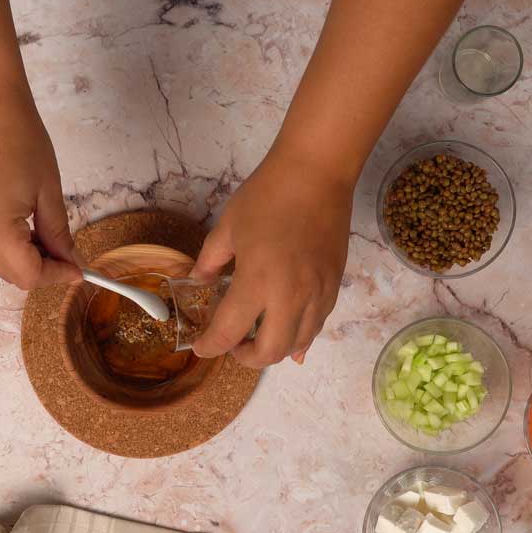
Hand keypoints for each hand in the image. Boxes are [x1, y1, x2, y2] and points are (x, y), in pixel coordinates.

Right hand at [0, 96, 79, 289]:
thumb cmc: (22, 141)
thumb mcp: (49, 192)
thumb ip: (58, 234)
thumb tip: (71, 261)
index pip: (28, 275)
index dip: (56, 275)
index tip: (79, 268)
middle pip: (10, 274)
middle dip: (41, 270)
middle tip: (67, 253)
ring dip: (23, 259)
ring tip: (46, 237)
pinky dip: (6, 246)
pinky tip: (23, 227)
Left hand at [190, 154, 351, 367]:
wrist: (317, 175)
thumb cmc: (267, 196)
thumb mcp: (227, 228)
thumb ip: (210, 262)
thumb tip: (197, 282)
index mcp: (256, 283)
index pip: (228, 333)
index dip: (210, 346)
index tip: (201, 347)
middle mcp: (290, 298)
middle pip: (269, 353)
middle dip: (246, 357)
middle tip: (233, 344)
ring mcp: (317, 295)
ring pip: (298, 344)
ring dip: (274, 349)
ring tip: (258, 335)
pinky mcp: (334, 287)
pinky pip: (317, 326)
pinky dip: (300, 336)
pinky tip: (290, 334)